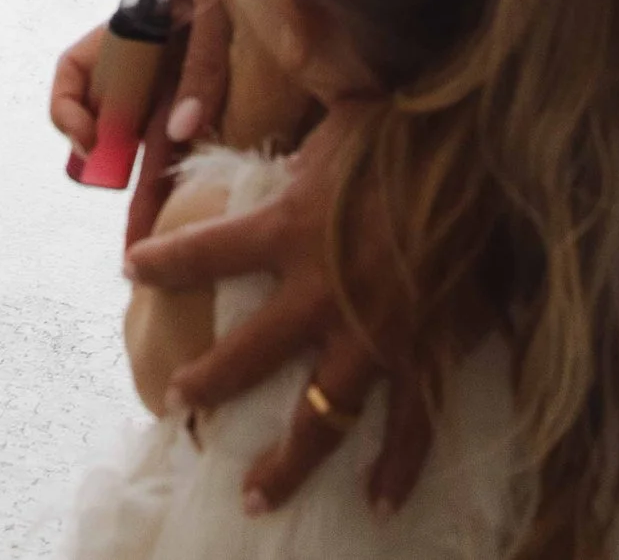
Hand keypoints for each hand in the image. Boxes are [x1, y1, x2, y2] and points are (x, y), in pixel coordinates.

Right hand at [50, 0, 232, 253]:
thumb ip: (205, 62)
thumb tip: (183, 133)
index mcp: (137, 28)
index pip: (77, 73)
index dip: (69, 110)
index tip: (87, 142)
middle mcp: (160, 57)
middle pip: (125, 129)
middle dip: (124, 187)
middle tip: (135, 248)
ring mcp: (196, 72)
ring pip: (169, 141)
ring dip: (166, 190)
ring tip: (175, 248)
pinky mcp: (238, 81)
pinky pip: (216, 130)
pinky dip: (214, 167)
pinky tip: (227, 203)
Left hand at [124, 103, 432, 515]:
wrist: (486, 149)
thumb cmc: (409, 118)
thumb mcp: (339, 119)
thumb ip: (300, 145)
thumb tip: (277, 134)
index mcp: (289, 226)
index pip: (208, 250)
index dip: (166, 263)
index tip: (133, 270)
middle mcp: (321, 290)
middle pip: (249, 354)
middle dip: (209, 383)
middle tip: (177, 406)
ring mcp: (374, 333)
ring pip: (320, 416)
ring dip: (287, 460)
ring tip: (255, 495)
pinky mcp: (426, 354)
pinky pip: (410, 425)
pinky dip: (397, 467)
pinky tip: (378, 500)